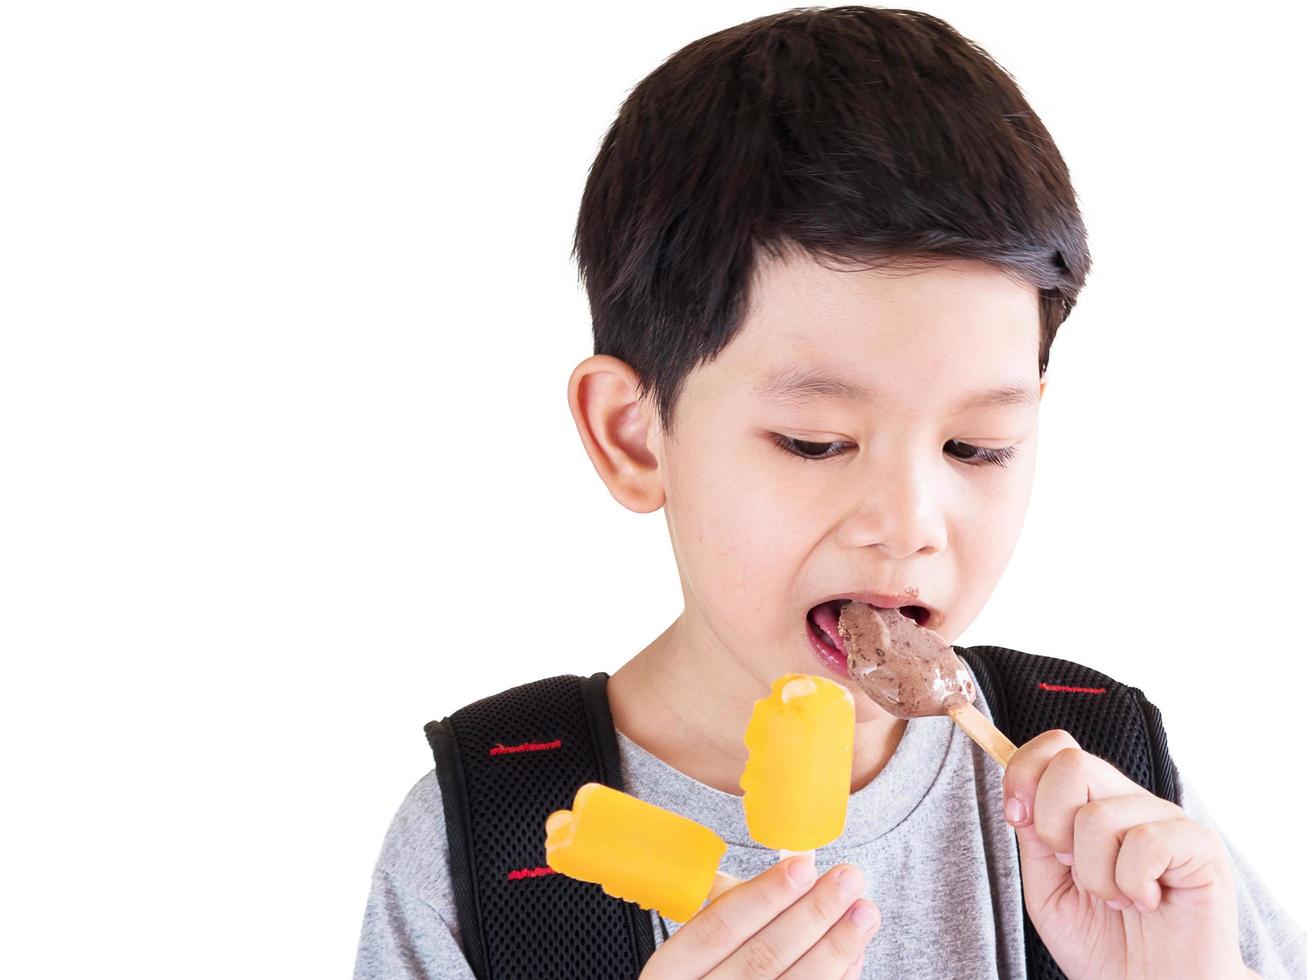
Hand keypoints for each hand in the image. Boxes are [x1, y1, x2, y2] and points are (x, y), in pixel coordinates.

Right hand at [639, 854, 879, 978]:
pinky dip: (837, 978)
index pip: (717, 928)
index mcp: (670, 972)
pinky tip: (853, 953)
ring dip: (836, 946)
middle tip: (848, 879)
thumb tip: (794, 862)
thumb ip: (732, 903)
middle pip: (762, 957)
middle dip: (812, 914)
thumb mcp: (696, 940)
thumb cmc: (704, 972)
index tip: (803, 866)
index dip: (763, 896)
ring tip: (864, 912)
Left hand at [1003, 729, 1247, 979]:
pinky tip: (1146, 902)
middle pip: (1072, 764)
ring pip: (1099, 815)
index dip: (1024, 772)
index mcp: (1091, 804)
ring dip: (1094, 875)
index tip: (1016, 817)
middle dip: (1052, 824)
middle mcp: (1129, 802)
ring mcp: (1166, 819)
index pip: (1056, 748)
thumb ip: (1034, 839)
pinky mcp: (1200, 845)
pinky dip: (1131, 884)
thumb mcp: (1047, 890)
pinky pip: (1145, 842)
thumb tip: (1022, 796)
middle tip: (1072, 868)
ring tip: (1116, 900)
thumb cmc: (1104, 945)